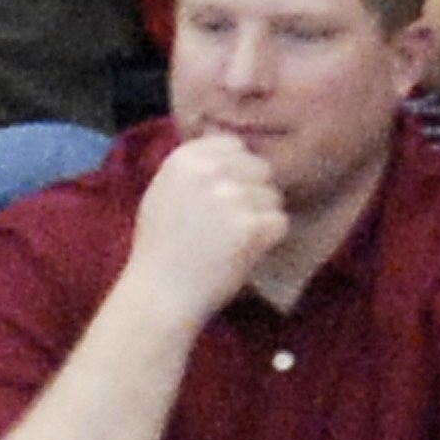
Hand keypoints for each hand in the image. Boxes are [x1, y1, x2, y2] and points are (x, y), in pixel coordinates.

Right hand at [128, 133, 288, 325]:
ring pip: (273, 196)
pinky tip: (247, 252)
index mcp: (186, 158)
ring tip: (236, 242)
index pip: (233, 144)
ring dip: (262, 218)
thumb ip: (195, 168)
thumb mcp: (164, 192)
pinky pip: (280, 222)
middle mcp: (210, 170)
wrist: (160, 295)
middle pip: (259, 168)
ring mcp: (233, 196)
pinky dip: (270, 240)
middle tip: (235, 223)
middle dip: (254, 192)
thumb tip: (232, 148)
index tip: (228, 192)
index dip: (237, 169)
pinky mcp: (252, 226)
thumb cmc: (159, 249)